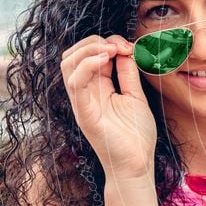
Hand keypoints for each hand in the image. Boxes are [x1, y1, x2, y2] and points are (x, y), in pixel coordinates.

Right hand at [60, 35, 156, 181]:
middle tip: (120, 45)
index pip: (89, 55)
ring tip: (112, 50)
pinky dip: (86, 66)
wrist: (137, 164)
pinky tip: (105, 60)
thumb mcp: (135, 96)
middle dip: (94, 41)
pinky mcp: (84, 114)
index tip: (129, 46)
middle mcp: (86, 93)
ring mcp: (82, 103)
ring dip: (88, 49)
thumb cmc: (136, 135)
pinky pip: (75, 84)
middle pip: (72, 55)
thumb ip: (128, 74)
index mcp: (97, 88)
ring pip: (68, 65)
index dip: (107, 43)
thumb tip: (126, 50)